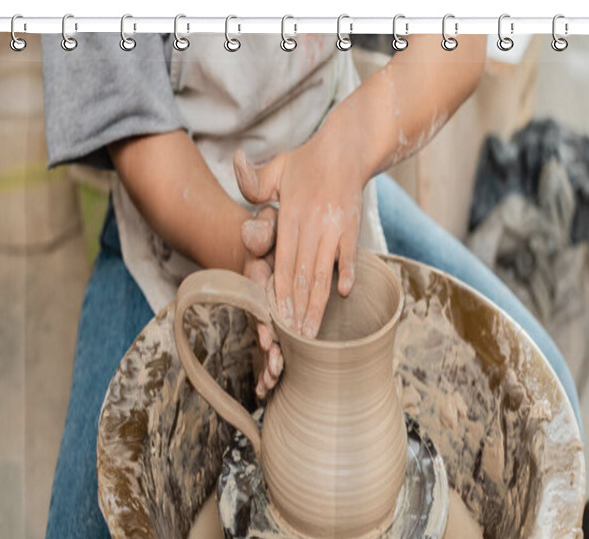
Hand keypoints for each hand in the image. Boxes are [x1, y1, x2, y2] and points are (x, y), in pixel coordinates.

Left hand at [233, 125, 367, 338]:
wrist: (346, 148)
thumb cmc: (307, 163)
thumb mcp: (275, 170)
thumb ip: (253, 181)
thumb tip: (236, 163)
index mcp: (290, 215)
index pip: (282, 262)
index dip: (280, 293)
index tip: (278, 318)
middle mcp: (311, 224)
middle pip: (301, 275)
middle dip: (298, 310)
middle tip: (294, 339)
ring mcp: (333, 227)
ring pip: (322, 272)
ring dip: (318, 304)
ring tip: (314, 332)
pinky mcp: (352, 228)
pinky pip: (349, 254)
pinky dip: (347, 272)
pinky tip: (345, 293)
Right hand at [240, 204, 282, 396]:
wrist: (270, 243)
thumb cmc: (272, 234)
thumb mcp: (265, 226)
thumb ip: (261, 230)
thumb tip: (256, 233)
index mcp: (256, 278)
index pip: (259, 302)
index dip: (263, 321)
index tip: (267, 339)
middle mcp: (258, 299)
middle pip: (263, 328)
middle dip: (269, 350)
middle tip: (275, 369)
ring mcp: (265, 313)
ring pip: (267, 340)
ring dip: (270, 361)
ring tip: (273, 382)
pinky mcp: (273, 321)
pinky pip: (272, 344)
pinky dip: (270, 364)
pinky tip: (269, 387)